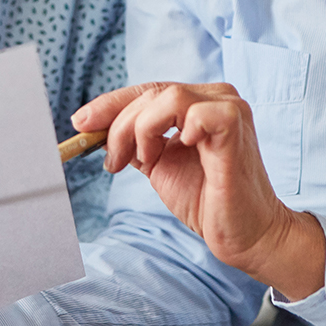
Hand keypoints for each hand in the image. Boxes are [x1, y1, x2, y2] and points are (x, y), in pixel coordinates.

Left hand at [73, 82, 325, 298]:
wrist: (244, 235)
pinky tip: (172, 152)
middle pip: (153, 92)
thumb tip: (96, 127)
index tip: (81, 123)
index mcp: (201, 101)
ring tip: (143, 161)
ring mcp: (229, 107)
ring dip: (141, 129)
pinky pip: (195, 112)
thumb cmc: (207, 199)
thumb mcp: (160, 163)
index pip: (149, 90)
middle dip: (119, 125)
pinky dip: (173, 130)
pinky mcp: (234, 125)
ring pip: (167, 96)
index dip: (112, 104)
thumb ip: (137, 141)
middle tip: (112, 160)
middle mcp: (216, 96)